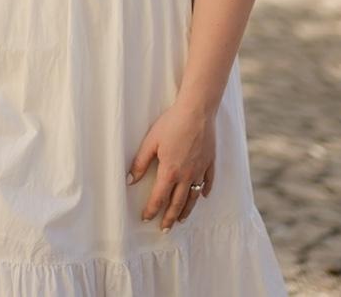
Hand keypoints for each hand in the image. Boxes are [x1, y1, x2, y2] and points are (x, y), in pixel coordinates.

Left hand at [127, 100, 215, 229]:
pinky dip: (204, 191)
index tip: (146, 218)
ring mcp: (200, 170)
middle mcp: (186, 176)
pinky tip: (203, 196)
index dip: (152, 209)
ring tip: (181, 220)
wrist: (197, 112)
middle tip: (165, 229)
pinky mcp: (209, 162)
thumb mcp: (151, 141)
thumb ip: (140, 162)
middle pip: (178, 203)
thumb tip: (130, 179)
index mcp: (170, 171)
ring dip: (186, 210)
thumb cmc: (172, 123)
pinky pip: (208, 182)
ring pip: (193, 197)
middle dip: (170, 217)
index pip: (159, 197)